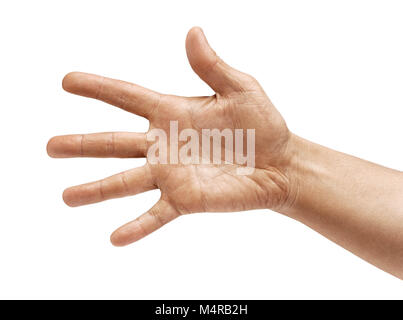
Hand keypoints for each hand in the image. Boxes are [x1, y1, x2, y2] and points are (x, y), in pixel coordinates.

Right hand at [47, 27, 295, 245]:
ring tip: (67, 197)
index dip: (97, 87)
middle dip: (81, 144)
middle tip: (50, 147)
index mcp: (172, 113)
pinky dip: (136, 227)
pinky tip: (114, 238)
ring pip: (125, 182)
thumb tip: (193, 32)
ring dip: (95, 190)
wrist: (281, 163)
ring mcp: (172, 174)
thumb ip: (212, 66)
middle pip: (113, 143)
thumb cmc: (262, 124)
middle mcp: (163, 145)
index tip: (66, 82)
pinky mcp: (186, 200)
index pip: (126, 97)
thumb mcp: (240, 88)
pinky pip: (156, 215)